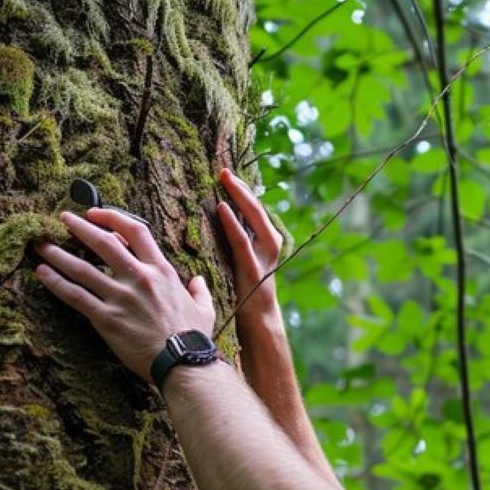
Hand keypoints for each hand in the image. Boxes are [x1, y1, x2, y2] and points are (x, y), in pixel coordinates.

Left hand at [33, 208, 215, 380]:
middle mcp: (138, 278)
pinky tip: (42, 273)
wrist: (182, 362)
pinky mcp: (106, 318)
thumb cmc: (194, 337)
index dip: (112, 217)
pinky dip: (56, 282)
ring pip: (82, 268)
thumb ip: (199, 290)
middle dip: (79, 227)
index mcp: (161, 270)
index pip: (135, 231)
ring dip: (58, 254)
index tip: (96, 213)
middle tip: (62, 219)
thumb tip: (198, 281)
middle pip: (102, 242)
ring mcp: (120, 297)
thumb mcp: (204, 308)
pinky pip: (75, 296)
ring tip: (41, 245)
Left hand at [216, 168, 283, 319]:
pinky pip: (241, 241)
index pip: (255, 208)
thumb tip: (219, 216)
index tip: (227, 172)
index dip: (242, 189)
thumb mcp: (244, 257)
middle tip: (223, 170)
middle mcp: (270, 243)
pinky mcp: (252, 269)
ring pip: (254, 219)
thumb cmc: (245, 287)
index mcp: (267, 239)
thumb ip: (238, 238)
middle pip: (256, 208)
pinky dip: (232, 223)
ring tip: (226, 181)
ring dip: (240, 198)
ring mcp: (264, 256)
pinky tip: (222, 209)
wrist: (258, 318)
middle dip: (241, 188)